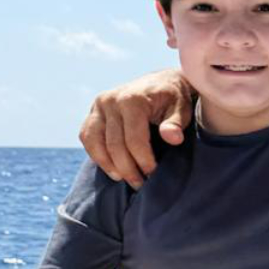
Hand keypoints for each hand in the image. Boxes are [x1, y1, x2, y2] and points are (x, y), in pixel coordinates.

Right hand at [79, 69, 193, 187]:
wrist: (160, 83)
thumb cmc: (173, 99)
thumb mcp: (182, 108)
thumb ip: (176, 123)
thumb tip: (172, 138)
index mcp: (132, 98)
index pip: (134, 139)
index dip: (143, 161)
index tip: (153, 175)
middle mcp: (111, 100)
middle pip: (114, 144)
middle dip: (128, 169)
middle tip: (140, 184)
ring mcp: (99, 106)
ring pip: (94, 142)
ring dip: (108, 165)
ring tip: (124, 179)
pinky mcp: (93, 112)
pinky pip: (87, 137)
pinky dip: (96, 154)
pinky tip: (112, 167)